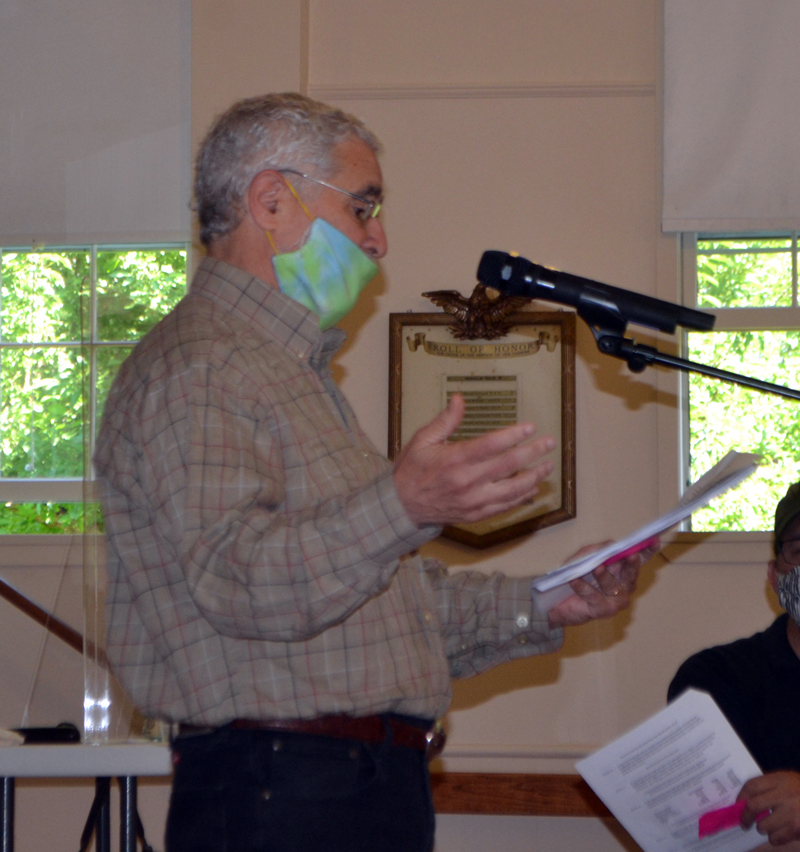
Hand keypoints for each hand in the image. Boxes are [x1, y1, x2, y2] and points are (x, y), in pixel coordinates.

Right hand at [393, 394, 555, 527]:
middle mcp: (467, 481)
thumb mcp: (423, 440)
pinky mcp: (475, 514)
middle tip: (549, 442)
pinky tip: (532, 488)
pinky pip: (505, 506)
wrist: (401, 505)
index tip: (530, 428)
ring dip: (534, 476)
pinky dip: (522, 497)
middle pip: (508, 465)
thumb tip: (459, 399)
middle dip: (532, 452)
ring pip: (513, 489)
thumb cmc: (412, 470)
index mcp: (455, 460)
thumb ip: (445, 421)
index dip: (514, 435)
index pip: (491, 445)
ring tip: (548, 466)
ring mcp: (473, 501)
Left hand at [547, 539, 658, 627]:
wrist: (557, 602)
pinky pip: (593, 596)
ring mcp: (615, 601)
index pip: (638, 559)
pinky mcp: (602, 610)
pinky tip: (574, 580)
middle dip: (631, 565)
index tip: (654, 541)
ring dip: (604, 576)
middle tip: (631, 555)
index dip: (647, 551)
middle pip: (630, 574)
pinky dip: (583, 586)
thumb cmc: (575, 576)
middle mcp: (624, 586)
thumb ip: (598, 550)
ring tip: (597, 568)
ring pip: (612, 586)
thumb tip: (612, 545)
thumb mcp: (584, 557)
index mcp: (622, 570)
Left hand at [739, 772, 799, 845]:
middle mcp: (785, 794)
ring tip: (768, 826)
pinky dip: (774, 838)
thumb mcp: (789, 781)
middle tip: (744, 823)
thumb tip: (746, 802)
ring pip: (764, 825)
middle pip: (754, 805)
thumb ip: (770, 787)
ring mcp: (793, 812)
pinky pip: (776, 838)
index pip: (752, 785)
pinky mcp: (797, 828)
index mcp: (781, 779)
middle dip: (745, 816)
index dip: (741, 796)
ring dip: (763, 828)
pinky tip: (780, 833)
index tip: (738, 805)